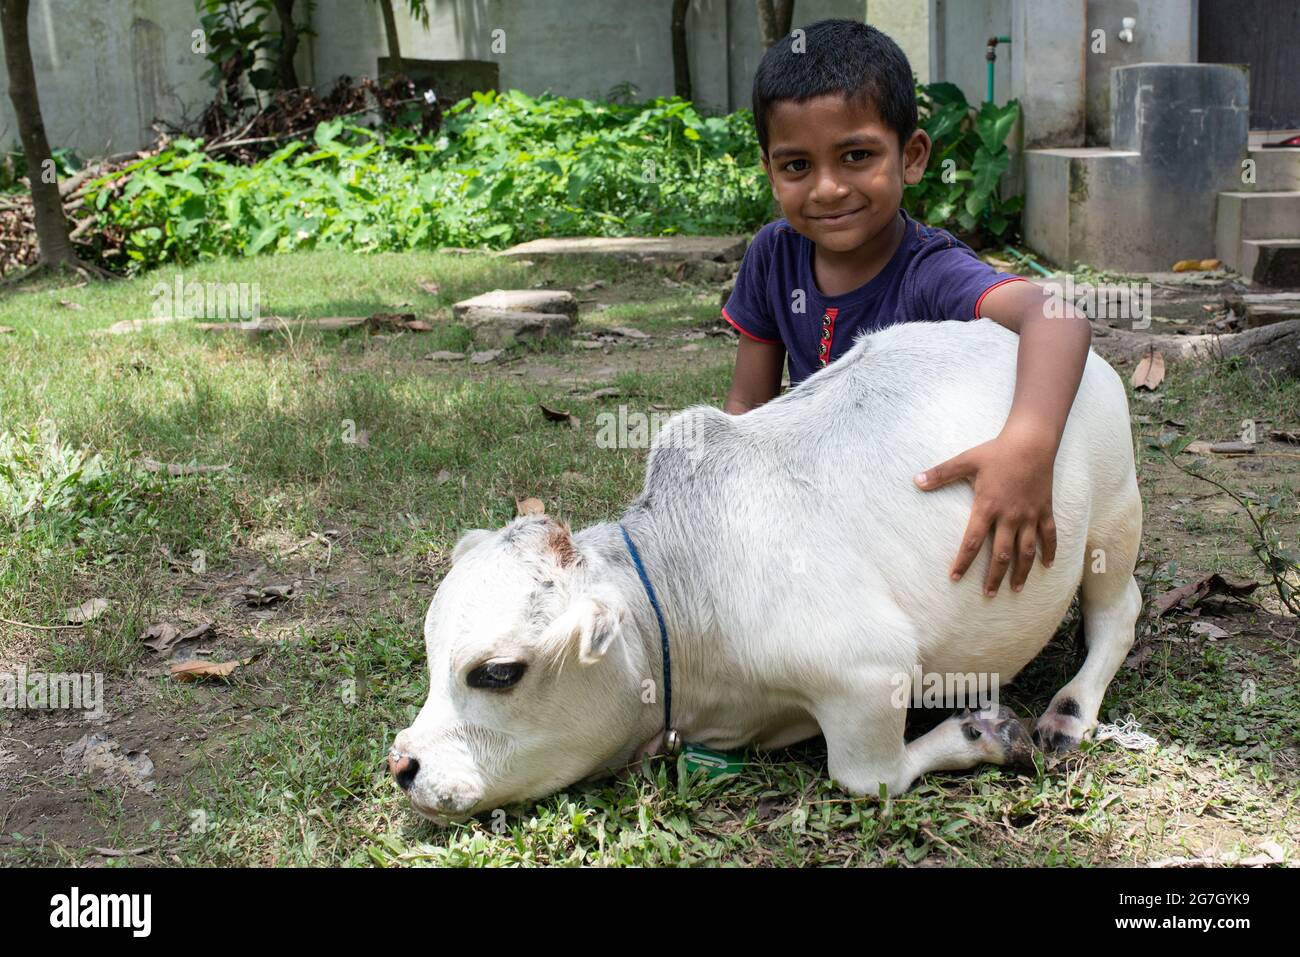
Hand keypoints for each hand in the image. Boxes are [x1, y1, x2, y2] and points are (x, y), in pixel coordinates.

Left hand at [913, 427, 1058, 595]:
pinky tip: (1046, 566)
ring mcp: (1030, 515)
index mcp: (987, 507)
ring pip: (1027, 551)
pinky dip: (1049, 551)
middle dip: (994, 576)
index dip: (963, 561)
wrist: (1031, 442)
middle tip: (988, 594)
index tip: (955, 578)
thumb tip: (915, 480)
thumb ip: (940, 473)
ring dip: (1022, 572)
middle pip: (1001, 554)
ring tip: (1016, 589)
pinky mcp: (1045, 510)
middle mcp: (1009, 516)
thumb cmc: (996, 452)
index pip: (972, 542)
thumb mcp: (965, 461)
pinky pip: (1049, 535)